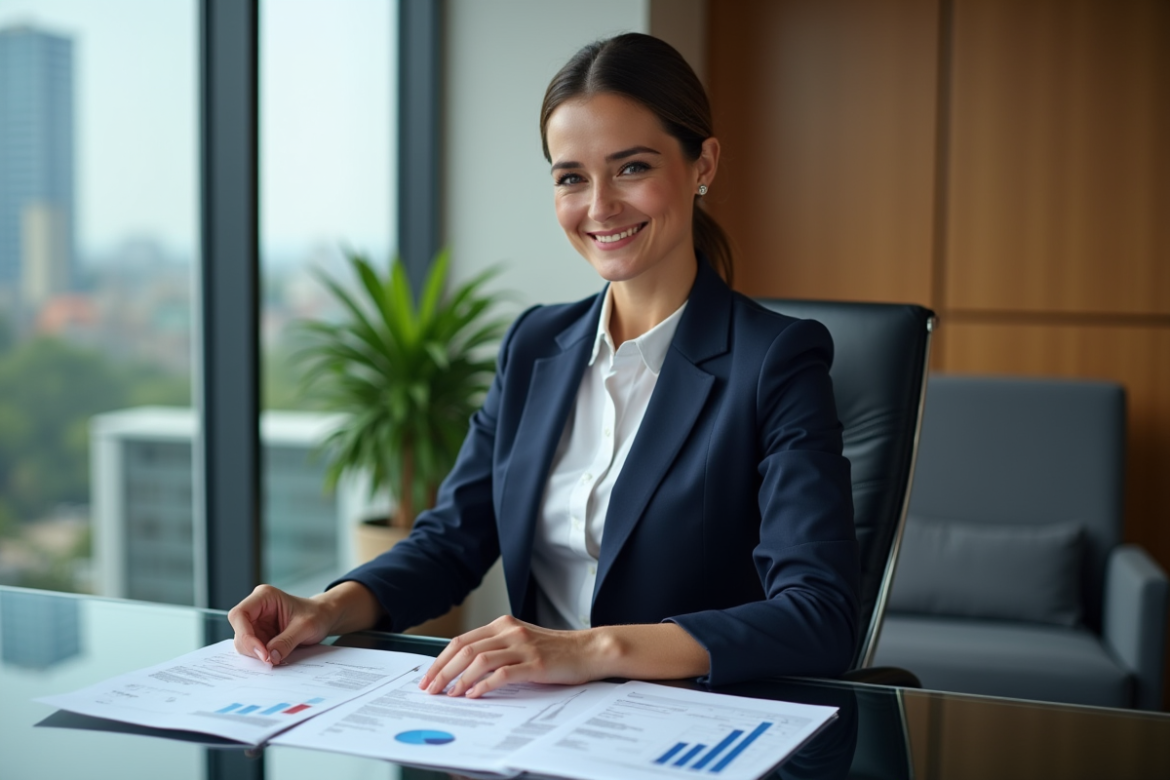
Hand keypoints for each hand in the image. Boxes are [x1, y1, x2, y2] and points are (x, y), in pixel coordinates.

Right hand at [227, 581, 380, 665]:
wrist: (324, 618)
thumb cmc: (316, 615)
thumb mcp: (306, 627)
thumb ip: (286, 641)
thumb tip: (270, 657)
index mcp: (264, 597)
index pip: (240, 614)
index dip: (246, 635)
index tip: (262, 653)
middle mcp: (256, 608)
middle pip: (239, 631)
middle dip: (251, 648)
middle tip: (269, 660)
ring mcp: (257, 622)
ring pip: (243, 643)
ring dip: (256, 654)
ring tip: (275, 658)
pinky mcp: (260, 635)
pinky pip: (252, 649)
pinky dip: (261, 656)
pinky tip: (274, 658)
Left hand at [418, 615, 607, 698]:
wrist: (588, 650)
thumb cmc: (555, 651)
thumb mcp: (521, 642)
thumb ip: (496, 648)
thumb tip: (463, 669)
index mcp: (503, 624)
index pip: (461, 640)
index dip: (441, 660)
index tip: (429, 677)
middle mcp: (510, 632)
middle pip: (465, 649)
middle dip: (443, 671)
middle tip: (431, 689)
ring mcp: (523, 646)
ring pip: (480, 659)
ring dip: (459, 679)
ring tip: (449, 695)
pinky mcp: (535, 664)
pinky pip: (503, 673)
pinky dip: (484, 684)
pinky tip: (475, 694)